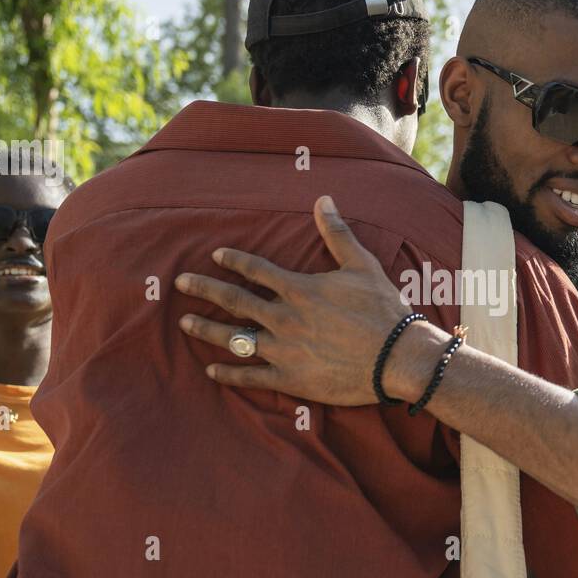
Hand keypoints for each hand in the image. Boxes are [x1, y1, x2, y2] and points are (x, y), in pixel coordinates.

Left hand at [174, 195, 433, 405]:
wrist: (396, 357)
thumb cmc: (382, 309)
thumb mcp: (362, 265)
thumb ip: (337, 233)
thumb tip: (323, 199)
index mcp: (298, 288)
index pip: (256, 269)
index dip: (234, 260)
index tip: (215, 255)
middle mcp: (283, 318)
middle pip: (234, 300)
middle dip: (204, 289)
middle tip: (180, 282)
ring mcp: (283, 350)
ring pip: (234, 338)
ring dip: (207, 329)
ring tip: (184, 322)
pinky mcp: (289, 378)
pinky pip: (250, 376)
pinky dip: (228, 373)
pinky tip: (210, 369)